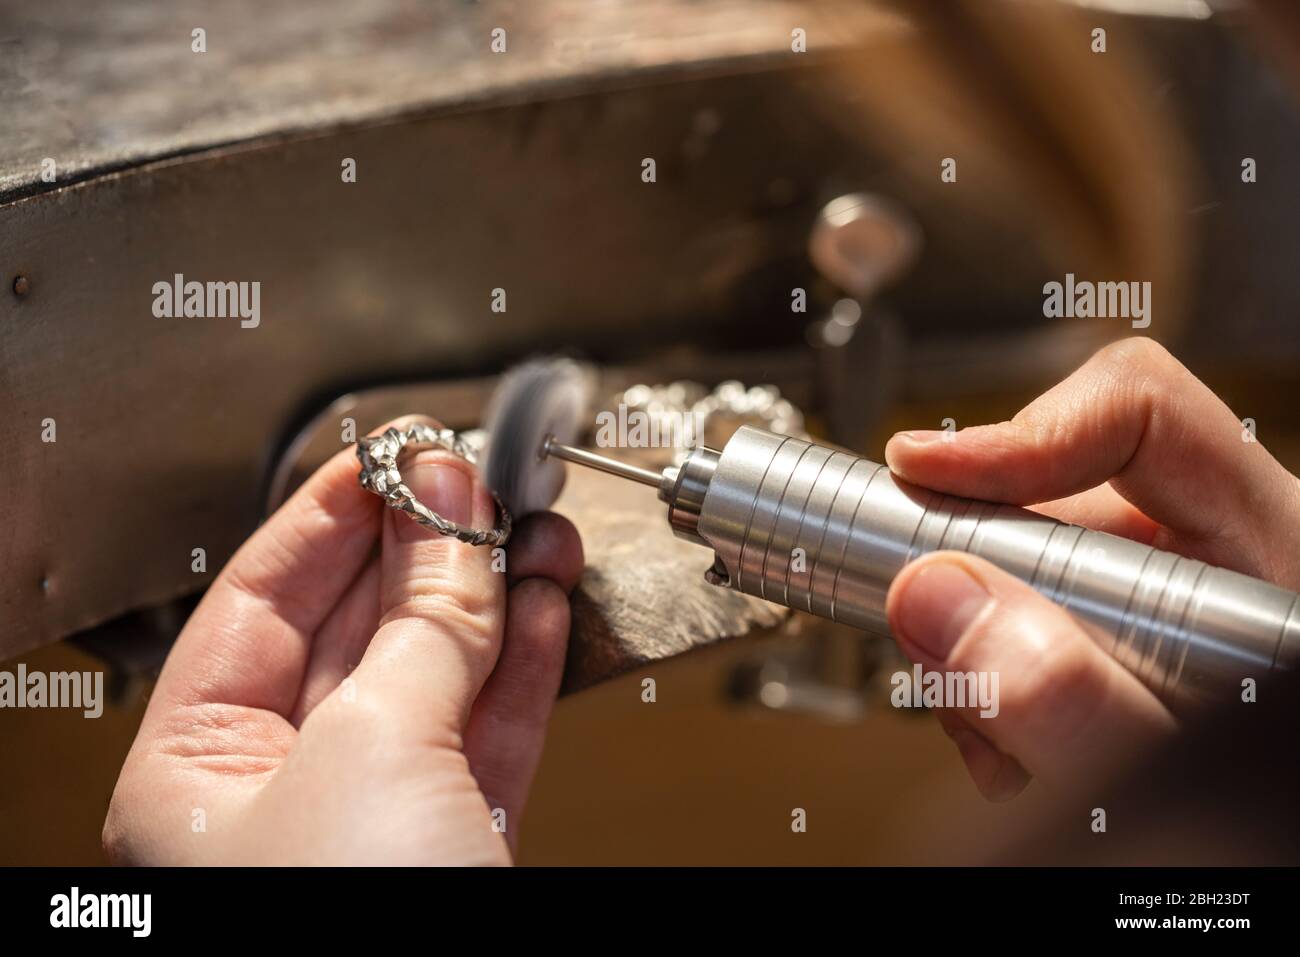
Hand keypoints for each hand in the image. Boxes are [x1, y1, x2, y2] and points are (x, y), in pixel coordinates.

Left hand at [103, 417, 582, 863]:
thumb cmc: (350, 937)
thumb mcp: (372, 748)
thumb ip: (421, 621)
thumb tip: (446, 503)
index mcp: (196, 772)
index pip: (261, 600)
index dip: (334, 513)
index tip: (397, 451)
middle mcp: (280, 792)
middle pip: (358, 629)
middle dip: (429, 549)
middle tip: (477, 481)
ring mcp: (373, 819)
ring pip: (437, 678)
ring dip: (495, 599)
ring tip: (532, 530)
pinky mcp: (455, 843)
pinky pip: (486, 732)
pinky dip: (523, 666)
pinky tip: (544, 604)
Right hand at [883, 338, 1299, 800]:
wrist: (1264, 877)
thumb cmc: (1268, 832)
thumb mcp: (1175, 769)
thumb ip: (1070, 697)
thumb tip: (936, 596)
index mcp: (1265, 545)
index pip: (1136, 409)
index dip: (1016, 434)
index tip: (920, 473)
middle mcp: (1206, 557)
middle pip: (1046, 500)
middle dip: (973, 587)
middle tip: (948, 663)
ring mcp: (1154, 602)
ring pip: (1015, 569)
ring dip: (971, 651)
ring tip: (996, 739)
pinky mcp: (1112, 642)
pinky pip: (1015, 623)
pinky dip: (983, 682)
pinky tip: (1007, 744)